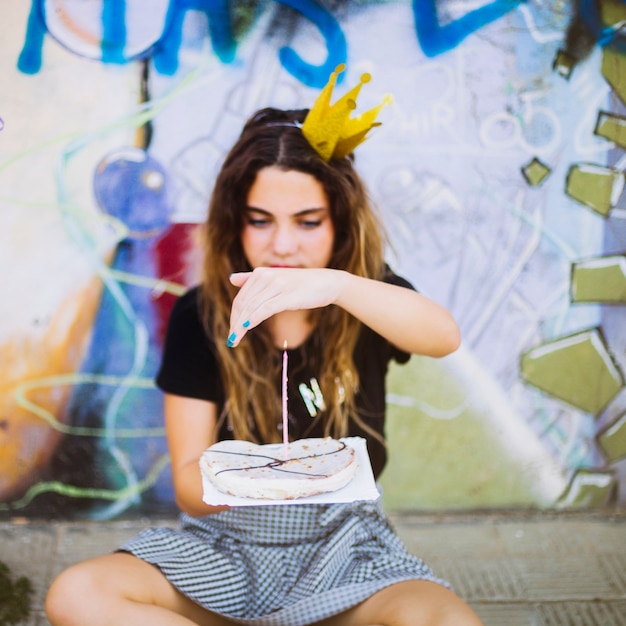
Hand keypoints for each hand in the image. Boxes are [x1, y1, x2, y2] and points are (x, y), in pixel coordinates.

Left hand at [227, 267, 342, 346]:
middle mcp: (266, 277)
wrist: (328, 282)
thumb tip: (231, 279)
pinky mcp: (287, 295)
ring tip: (236, 340)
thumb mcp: (276, 278)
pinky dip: (254, 318)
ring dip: (240, 326)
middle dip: (235, 323)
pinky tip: (246, 328)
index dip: (234, 316)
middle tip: (231, 340)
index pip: (240, 298)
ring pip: (252, 307)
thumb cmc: (302, 283)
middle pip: (243, 304)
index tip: (232, 332)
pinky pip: (265, 308)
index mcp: (260, 274)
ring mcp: (277, 285)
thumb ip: (252, 278)